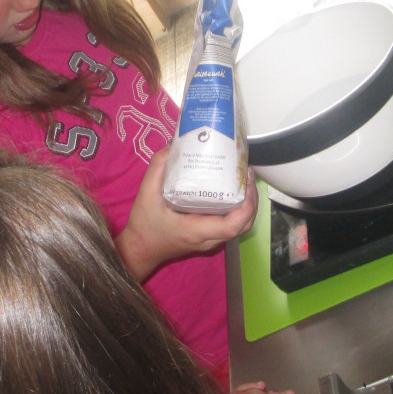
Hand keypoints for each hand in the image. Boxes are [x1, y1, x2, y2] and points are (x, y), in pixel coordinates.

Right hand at [114, 145, 257, 280]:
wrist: (140, 249)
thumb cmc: (144, 226)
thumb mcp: (146, 194)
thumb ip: (157, 168)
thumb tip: (172, 144)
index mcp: (196, 230)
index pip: (232, 225)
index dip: (246, 206)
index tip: (246, 181)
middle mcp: (209, 238)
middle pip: (244, 224)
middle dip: (252, 200)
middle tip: (246, 174)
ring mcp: (211, 240)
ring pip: (240, 226)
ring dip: (247, 204)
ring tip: (243, 178)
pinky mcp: (209, 237)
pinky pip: (231, 224)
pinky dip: (238, 209)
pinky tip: (231, 189)